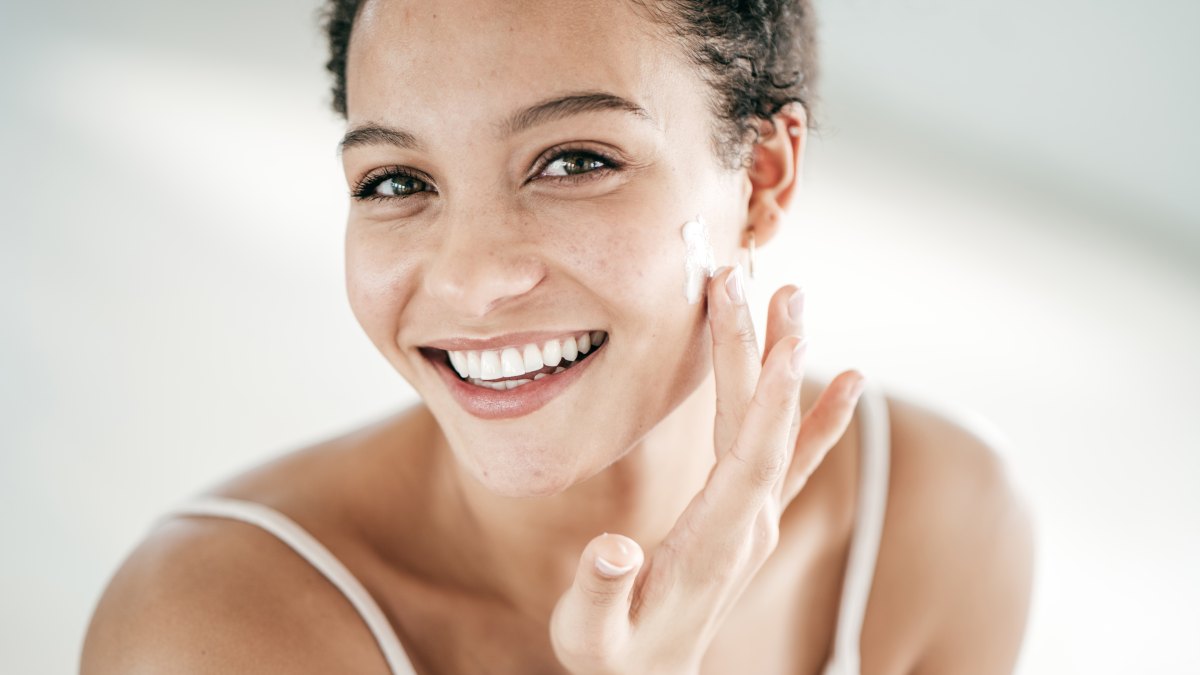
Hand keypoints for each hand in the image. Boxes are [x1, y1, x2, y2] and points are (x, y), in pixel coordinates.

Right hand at [549, 265, 866, 674]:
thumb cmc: (616, 657)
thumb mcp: (591, 637)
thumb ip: (601, 593)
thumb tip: (614, 552)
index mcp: (715, 542)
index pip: (751, 455)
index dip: (765, 395)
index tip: (770, 332)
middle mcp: (750, 524)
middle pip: (766, 424)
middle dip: (761, 349)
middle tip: (751, 279)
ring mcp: (757, 519)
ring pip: (779, 428)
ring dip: (784, 361)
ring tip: (790, 299)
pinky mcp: (752, 517)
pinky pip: (796, 458)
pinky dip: (823, 417)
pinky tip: (848, 381)